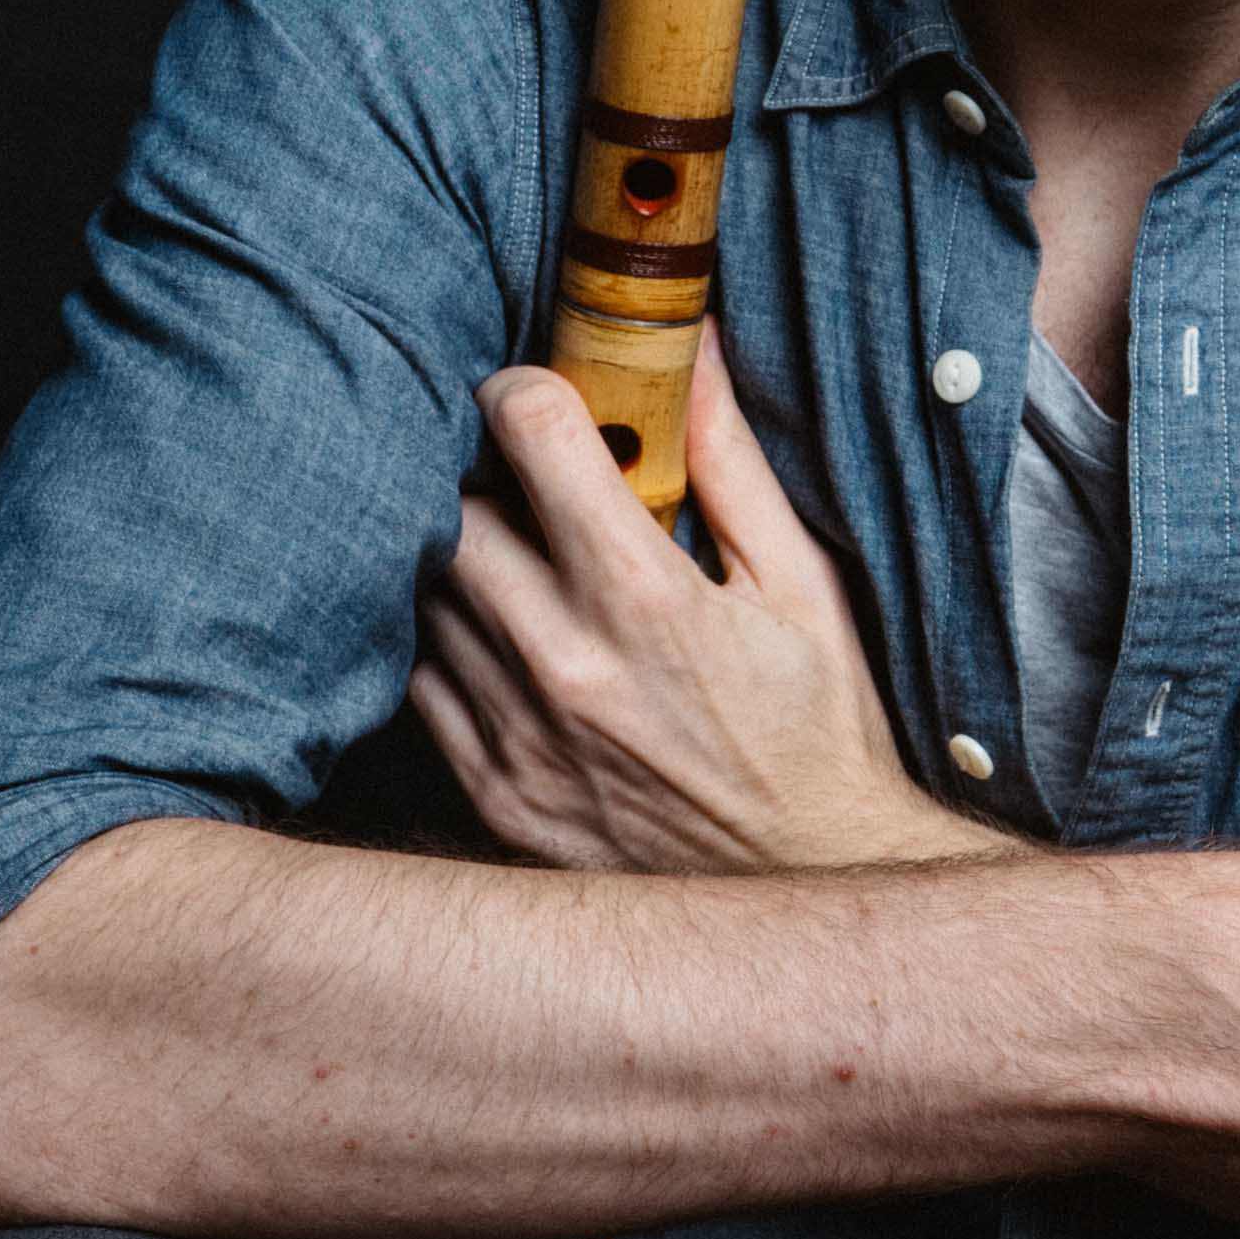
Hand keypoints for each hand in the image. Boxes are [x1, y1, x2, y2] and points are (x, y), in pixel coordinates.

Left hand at [412, 326, 1012, 876]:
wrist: (805, 889)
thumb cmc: (818, 730)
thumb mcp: (800, 584)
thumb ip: (730, 462)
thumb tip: (688, 349)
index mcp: (647, 599)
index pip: (531, 435)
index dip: (523, 391)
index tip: (537, 398)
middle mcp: (567, 666)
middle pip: (453, 512)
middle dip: (480, 478)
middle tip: (519, 484)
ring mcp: (520, 737)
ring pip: (428, 596)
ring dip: (461, 561)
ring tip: (518, 562)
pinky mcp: (496, 795)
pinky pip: (421, 685)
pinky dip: (448, 646)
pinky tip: (503, 639)